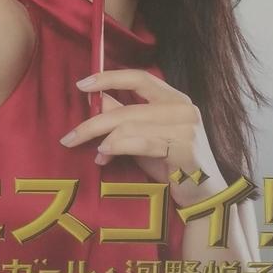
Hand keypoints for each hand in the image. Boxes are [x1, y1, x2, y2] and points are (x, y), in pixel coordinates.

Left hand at [60, 70, 222, 202]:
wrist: (203, 195)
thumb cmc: (171, 164)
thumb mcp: (143, 135)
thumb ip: (123, 115)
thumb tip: (95, 98)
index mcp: (174, 98)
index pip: (139, 77)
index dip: (109, 78)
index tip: (81, 84)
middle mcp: (182, 107)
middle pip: (127, 109)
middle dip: (93, 122)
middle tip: (69, 136)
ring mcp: (186, 128)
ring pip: (131, 126)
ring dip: (105, 140)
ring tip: (95, 153)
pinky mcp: (185, 148)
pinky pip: (141, 144)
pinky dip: (118, 148)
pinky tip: (104, 156)